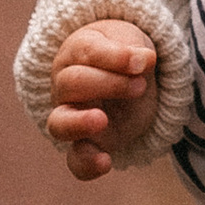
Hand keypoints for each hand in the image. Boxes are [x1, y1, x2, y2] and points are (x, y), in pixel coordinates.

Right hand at [47, 24, 159, 179]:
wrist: (128, 76)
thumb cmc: (122, 52)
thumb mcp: (129, 40)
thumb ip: (132, 49)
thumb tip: (144, 60)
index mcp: (75, 53)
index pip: (86, 52)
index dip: (116, 57)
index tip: (145, 60)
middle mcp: (65, 87)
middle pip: (71, 84)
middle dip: (109, 83)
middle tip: (140, 86)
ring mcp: (71, 118)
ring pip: (59, 124)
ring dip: (79, 122)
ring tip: (102, 120)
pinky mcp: (86, 145)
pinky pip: (75, 161)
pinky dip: (86, 164)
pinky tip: (105, 163)